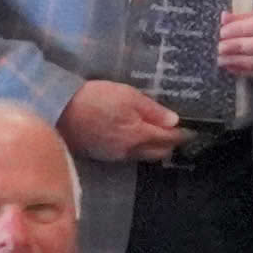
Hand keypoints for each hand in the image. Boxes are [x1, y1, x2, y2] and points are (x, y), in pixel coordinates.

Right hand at [64, 76, 186, 163]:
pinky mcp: (102, 156)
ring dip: (154, 149)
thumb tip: (174, 121)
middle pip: (158, 153)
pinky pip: (128, 156)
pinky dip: (137, 150)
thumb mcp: (128, 96)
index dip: (182, 135)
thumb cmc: (96, 98)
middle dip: (170, 145)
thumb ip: (152, 110)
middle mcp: (129, 151)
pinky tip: (135, 140)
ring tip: (158, 137)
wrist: (60, 109)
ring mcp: (115, 156)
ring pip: (143, 156)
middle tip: (176, 135)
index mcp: (139, 135)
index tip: (192, 132)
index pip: (168, 139)